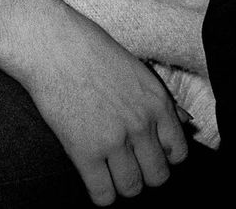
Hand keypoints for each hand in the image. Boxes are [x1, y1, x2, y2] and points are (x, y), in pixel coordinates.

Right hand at [0, 0, 188, 205]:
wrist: (50, 42)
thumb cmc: (88, 48)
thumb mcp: (134, 68)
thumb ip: (160, 100)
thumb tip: (185, 122)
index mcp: (156, 101)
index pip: (178, 152)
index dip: (163, 155)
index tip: (147, 152)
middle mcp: (141, 123)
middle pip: (157, 176)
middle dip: (144, 172)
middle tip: (127, 162)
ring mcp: (113, 140)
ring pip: (132, 189)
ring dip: (121, 184)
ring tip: (108, 170)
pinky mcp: (84, 151)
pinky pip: (103, 195)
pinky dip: (100, 193)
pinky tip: (92, 176)